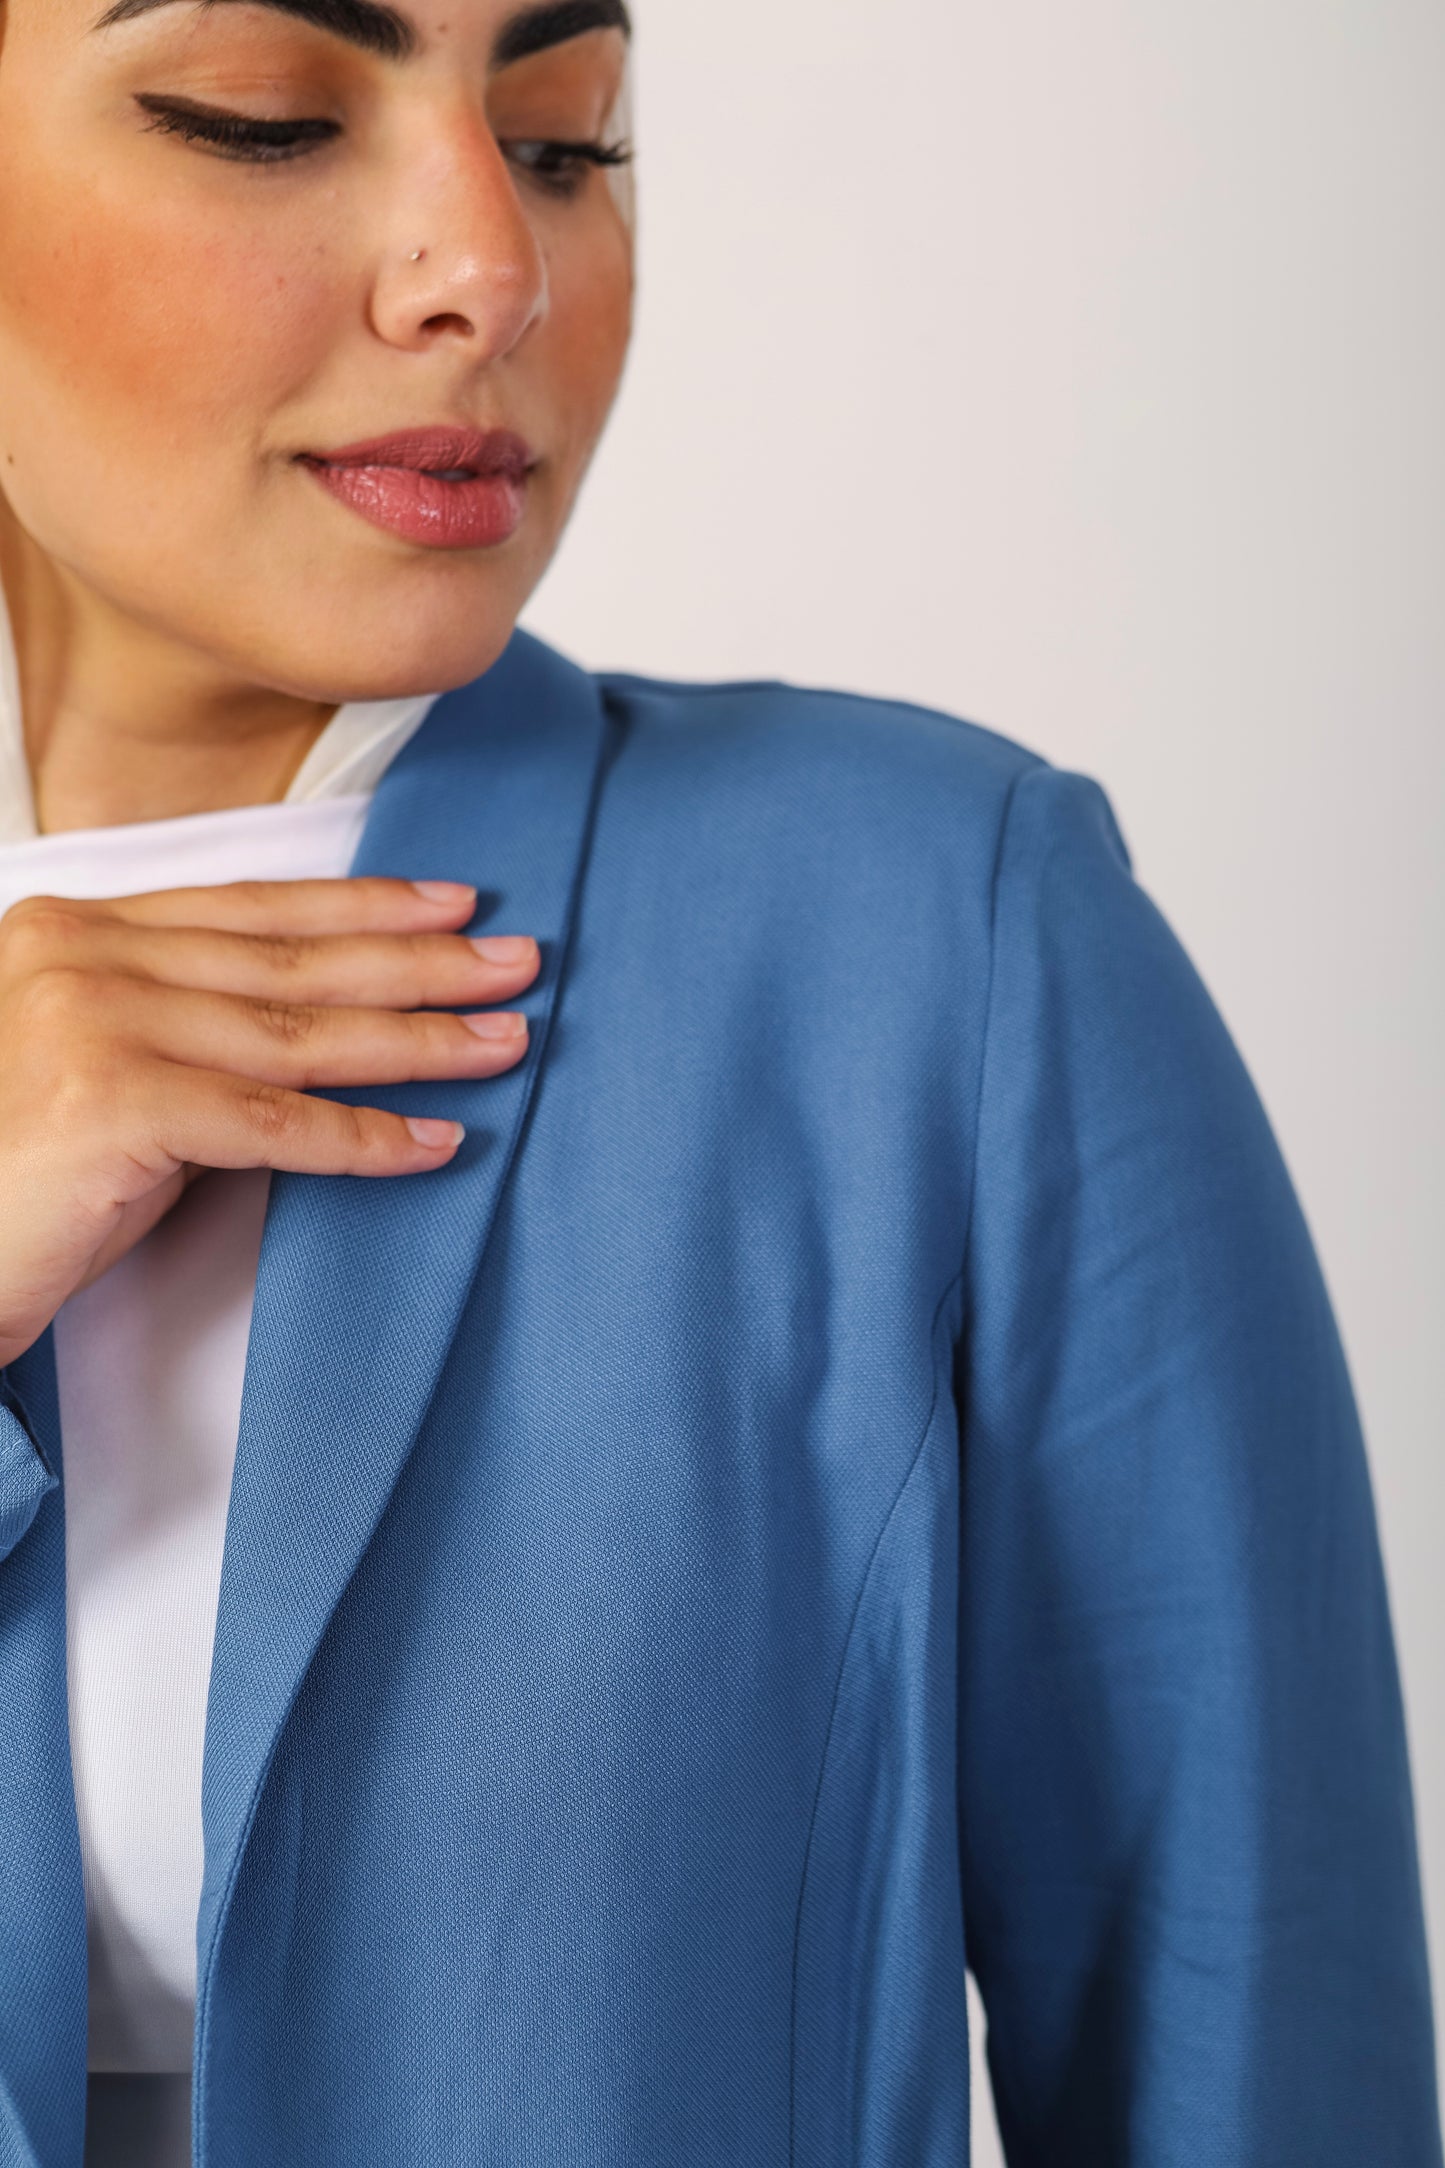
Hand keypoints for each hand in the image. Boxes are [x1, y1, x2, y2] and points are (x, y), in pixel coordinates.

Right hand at [0, 875, 537, 1366]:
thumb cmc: (15, 1176)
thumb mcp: (106, 1068)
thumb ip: (190, 1025)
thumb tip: (330, 1020)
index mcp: (77, 929)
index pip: (251, 909)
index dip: (363, 904)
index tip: (455, 901)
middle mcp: (81, 955)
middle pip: (290, 961)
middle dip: (419, 962)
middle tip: (520, 963)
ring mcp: (92, 1022)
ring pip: (296, 1034)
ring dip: (416, 1042)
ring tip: (505, 1044)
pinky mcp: (110, 1104)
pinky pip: (272, 1123)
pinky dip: (362, 1137)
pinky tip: (435, 1141)